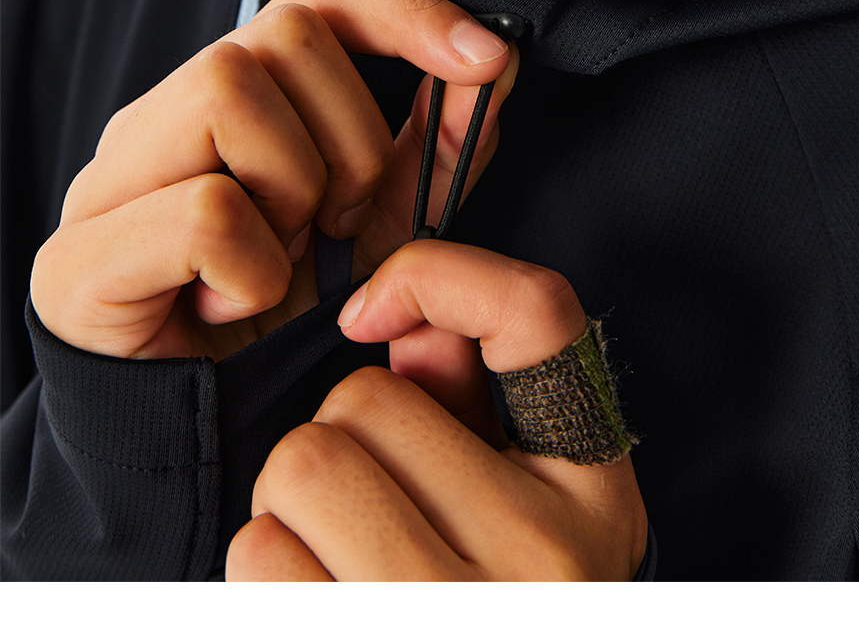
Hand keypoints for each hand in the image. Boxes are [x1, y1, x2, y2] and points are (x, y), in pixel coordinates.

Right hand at [30, 0, 515, 360]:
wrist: (196, 440)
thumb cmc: (283, 321)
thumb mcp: (380, 227)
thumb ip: (430, 149)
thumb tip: (491, 64)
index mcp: (225, 99)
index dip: (403, 13)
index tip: (485, 59)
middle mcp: (158, 116)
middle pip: (280, 35)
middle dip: (350, 138)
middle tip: (341, 225)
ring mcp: (110, 178)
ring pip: (229, 90)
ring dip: (297, 190)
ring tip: (288, 261)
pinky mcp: (78, 255)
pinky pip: (205, 209)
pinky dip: (254, 270)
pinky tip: (241, 306)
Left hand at [226, 241, 647, 580]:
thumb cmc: (483, 606)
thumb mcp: (517, 512)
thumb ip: (469, 408)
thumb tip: (396, 334)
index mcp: (593, 496)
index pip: (540, 312)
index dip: (440, 275)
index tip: (372, 310)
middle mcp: (547, 564)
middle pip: (362, 403)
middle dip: (337, 440)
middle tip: (363, 509)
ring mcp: (454, 618)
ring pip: (303, 465)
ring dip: (289, 508)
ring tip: (335, 562)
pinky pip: (261, 558)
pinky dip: (264, 571)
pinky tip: (311, 607)